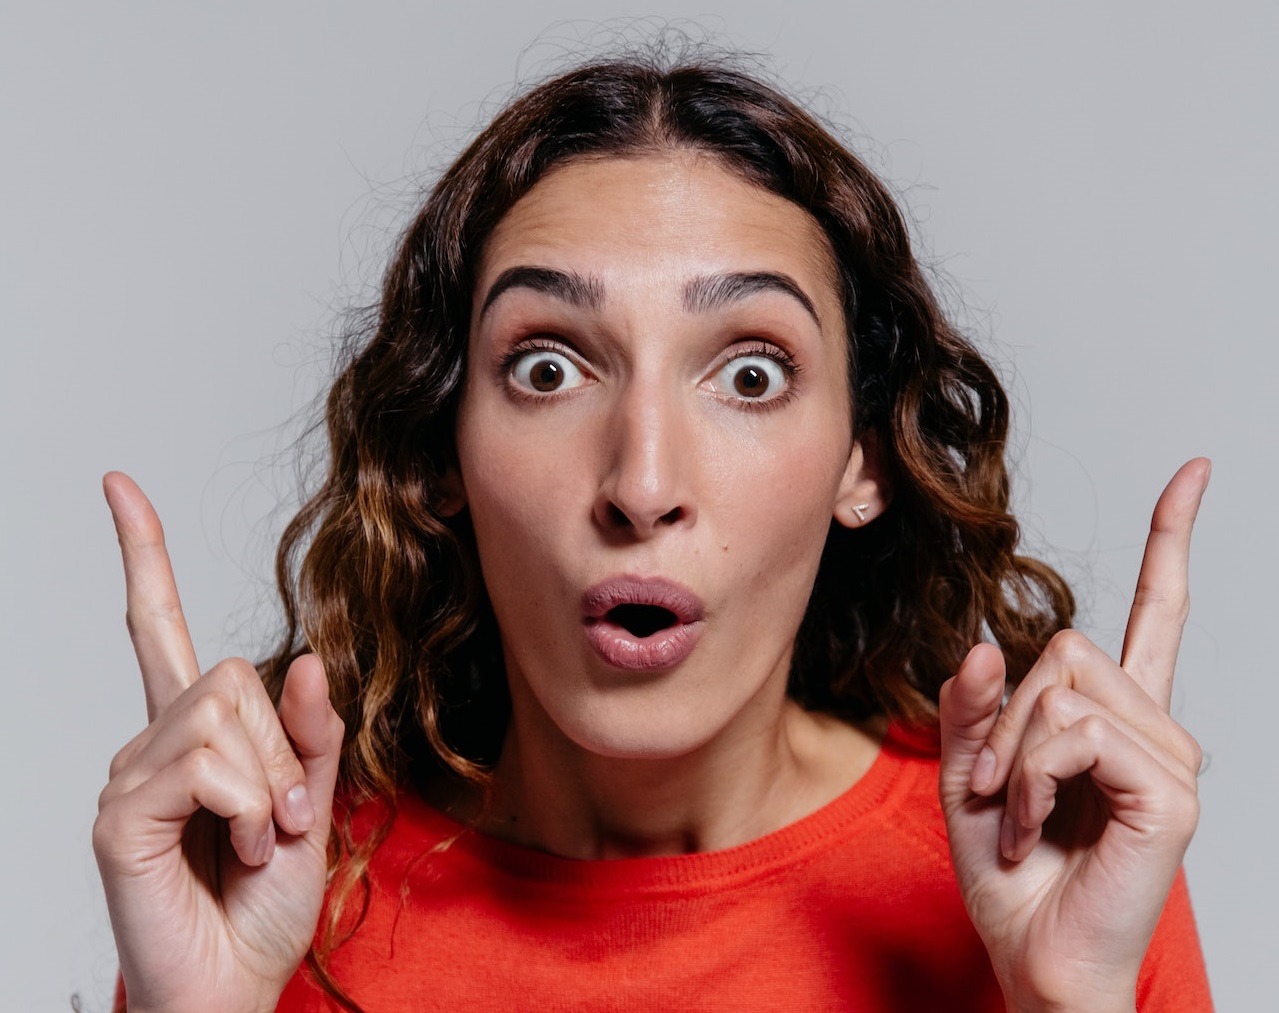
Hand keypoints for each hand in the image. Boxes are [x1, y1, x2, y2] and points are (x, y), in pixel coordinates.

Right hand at [92, 473, 343, 1012]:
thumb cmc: (267, 902)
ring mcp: (131, 775)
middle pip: (236, 673)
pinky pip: (203, 764)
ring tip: (256, 841)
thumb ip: (313, 734)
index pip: (161, 626)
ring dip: (269, 786)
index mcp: (199, 732)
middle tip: (283, 818)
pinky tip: (234, 851)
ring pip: (224, 713)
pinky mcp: (118, 814)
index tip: (119, 485)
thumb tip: (306, 662)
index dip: (144, 554)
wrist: (238, 984)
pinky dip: (245, 809)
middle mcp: (155, 741)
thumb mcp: (316, 805)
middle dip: (285, 748)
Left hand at [938, 458, 1209, 1011]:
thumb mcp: (969, 772)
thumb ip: (975, 706)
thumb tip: (988, 643)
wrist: (1032, 954)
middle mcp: (1154, 726)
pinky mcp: (1171, 791)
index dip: (1170, 540)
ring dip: (1012, 756)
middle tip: (998, 789)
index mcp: (1114, 716)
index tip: (1193, 472)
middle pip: (1065, 645)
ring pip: (1064, 687)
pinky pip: (1074, 735)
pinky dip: (1029, 781)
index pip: (1154, 611)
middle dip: (1004, 716)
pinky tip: (1035, 830)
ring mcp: (1171, 758)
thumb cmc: (1009, 872)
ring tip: (1020, 816)